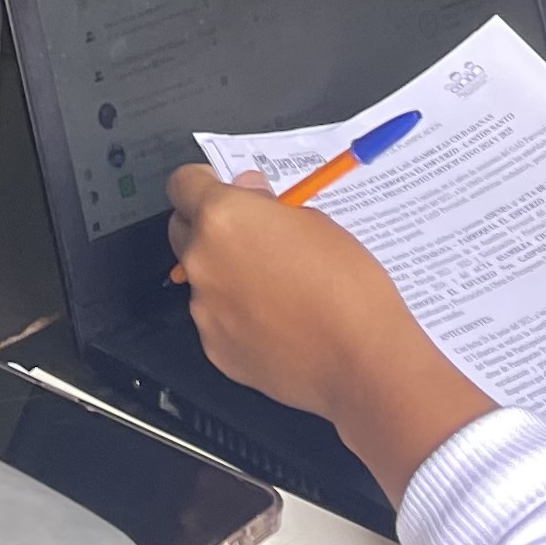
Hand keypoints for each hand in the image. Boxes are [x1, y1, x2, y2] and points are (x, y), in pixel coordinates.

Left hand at [165, 164, 491, 497]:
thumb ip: (266, 205)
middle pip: (184, 231)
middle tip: (253, 237)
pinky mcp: (214, 347)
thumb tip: (248, 194)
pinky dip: (238, 316)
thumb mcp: (315, 221)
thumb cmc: (348, 287)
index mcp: (223, 218)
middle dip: (210, 229)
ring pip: (203, 279)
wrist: (362, 360)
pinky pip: (217, 319)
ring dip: (227, 276)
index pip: (183, 184)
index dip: (204, 183)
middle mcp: (201, 261)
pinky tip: (277, 322)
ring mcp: (203, 308)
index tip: (224, 189)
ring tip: (278, 289)